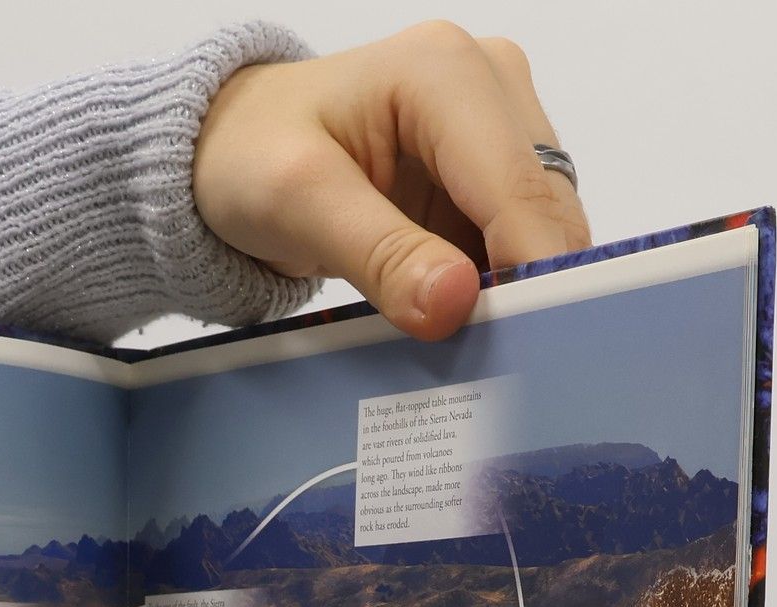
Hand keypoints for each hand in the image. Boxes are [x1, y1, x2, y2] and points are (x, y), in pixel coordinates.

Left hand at [195, 22, 590, 340]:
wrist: (232, 148)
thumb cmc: (250, 156)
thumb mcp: (296, 205)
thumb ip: (379, 254)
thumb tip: (455, 302)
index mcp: (444, 72)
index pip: (517, 187)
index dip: (531, 270)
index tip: (528, 347)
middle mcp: (487, 83)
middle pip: (544, 207)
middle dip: (525, 285)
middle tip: (496, 363)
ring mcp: (494, 125)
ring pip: (540, 229)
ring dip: (512, 290)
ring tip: (472, 346)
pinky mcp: (486, 171)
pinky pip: (513, 241)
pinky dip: (494, 286)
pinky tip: (461, 320)